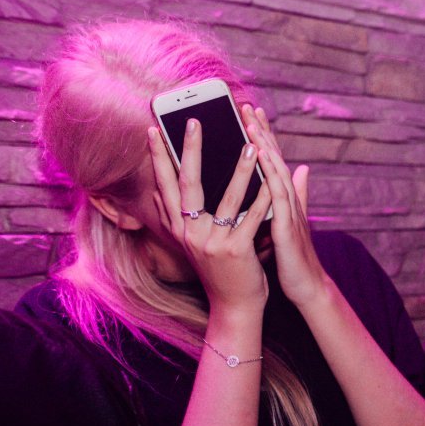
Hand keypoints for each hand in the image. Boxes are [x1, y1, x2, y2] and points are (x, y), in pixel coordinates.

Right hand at [147, 120, 271, 312]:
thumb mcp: (196, 241)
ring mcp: (211, 243)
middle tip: (194, 120)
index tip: (153, 130)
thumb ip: (182, 215)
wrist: (234, 305)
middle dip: (190, 150)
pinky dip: (262, 199)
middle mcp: (189, 233)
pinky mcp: (235, 252)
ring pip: (226, 198)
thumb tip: (163, 188)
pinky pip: (251, 219)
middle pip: (188, 185)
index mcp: (179, 228)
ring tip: (250, 144)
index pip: (164, 185)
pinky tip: (271, 182)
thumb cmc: (220, 267)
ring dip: (240, 169)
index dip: (159, 158)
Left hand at [241, 105, 331, 307]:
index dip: (261, 137)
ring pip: (276, 172)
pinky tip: (262, 158)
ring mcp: (290, 211)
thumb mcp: (284, 223)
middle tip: (246, 106)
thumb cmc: (292, 258)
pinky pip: (278, 195)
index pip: (270, 163)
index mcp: (282, 201)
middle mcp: (288, 200)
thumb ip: (290, 197)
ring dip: (264, 146)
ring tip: (250, 122)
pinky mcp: (288, 226)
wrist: (306, 287)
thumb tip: (300, 171)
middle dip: (260, 132)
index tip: (249, 113)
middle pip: (273, 160)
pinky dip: (271, 174)